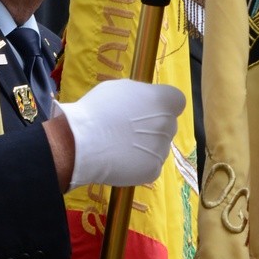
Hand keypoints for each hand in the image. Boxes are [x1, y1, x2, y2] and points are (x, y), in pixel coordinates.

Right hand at [53, 80, 185, 190]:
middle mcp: (168, 124)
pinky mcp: (153, 170)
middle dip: (153, 127)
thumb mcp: (120, 88)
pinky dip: (139, 164)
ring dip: (146, 147)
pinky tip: (120, 160)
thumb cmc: (97, 110)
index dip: (164, 105)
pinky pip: (150, 165)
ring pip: (159, 147)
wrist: (82, 143)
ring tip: (120, 147)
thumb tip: (147, 101)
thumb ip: (141, 94)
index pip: (176, 101)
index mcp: (162, 100)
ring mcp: (162, 149)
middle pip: (167, 125)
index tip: (150, 109)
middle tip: (129, 130)